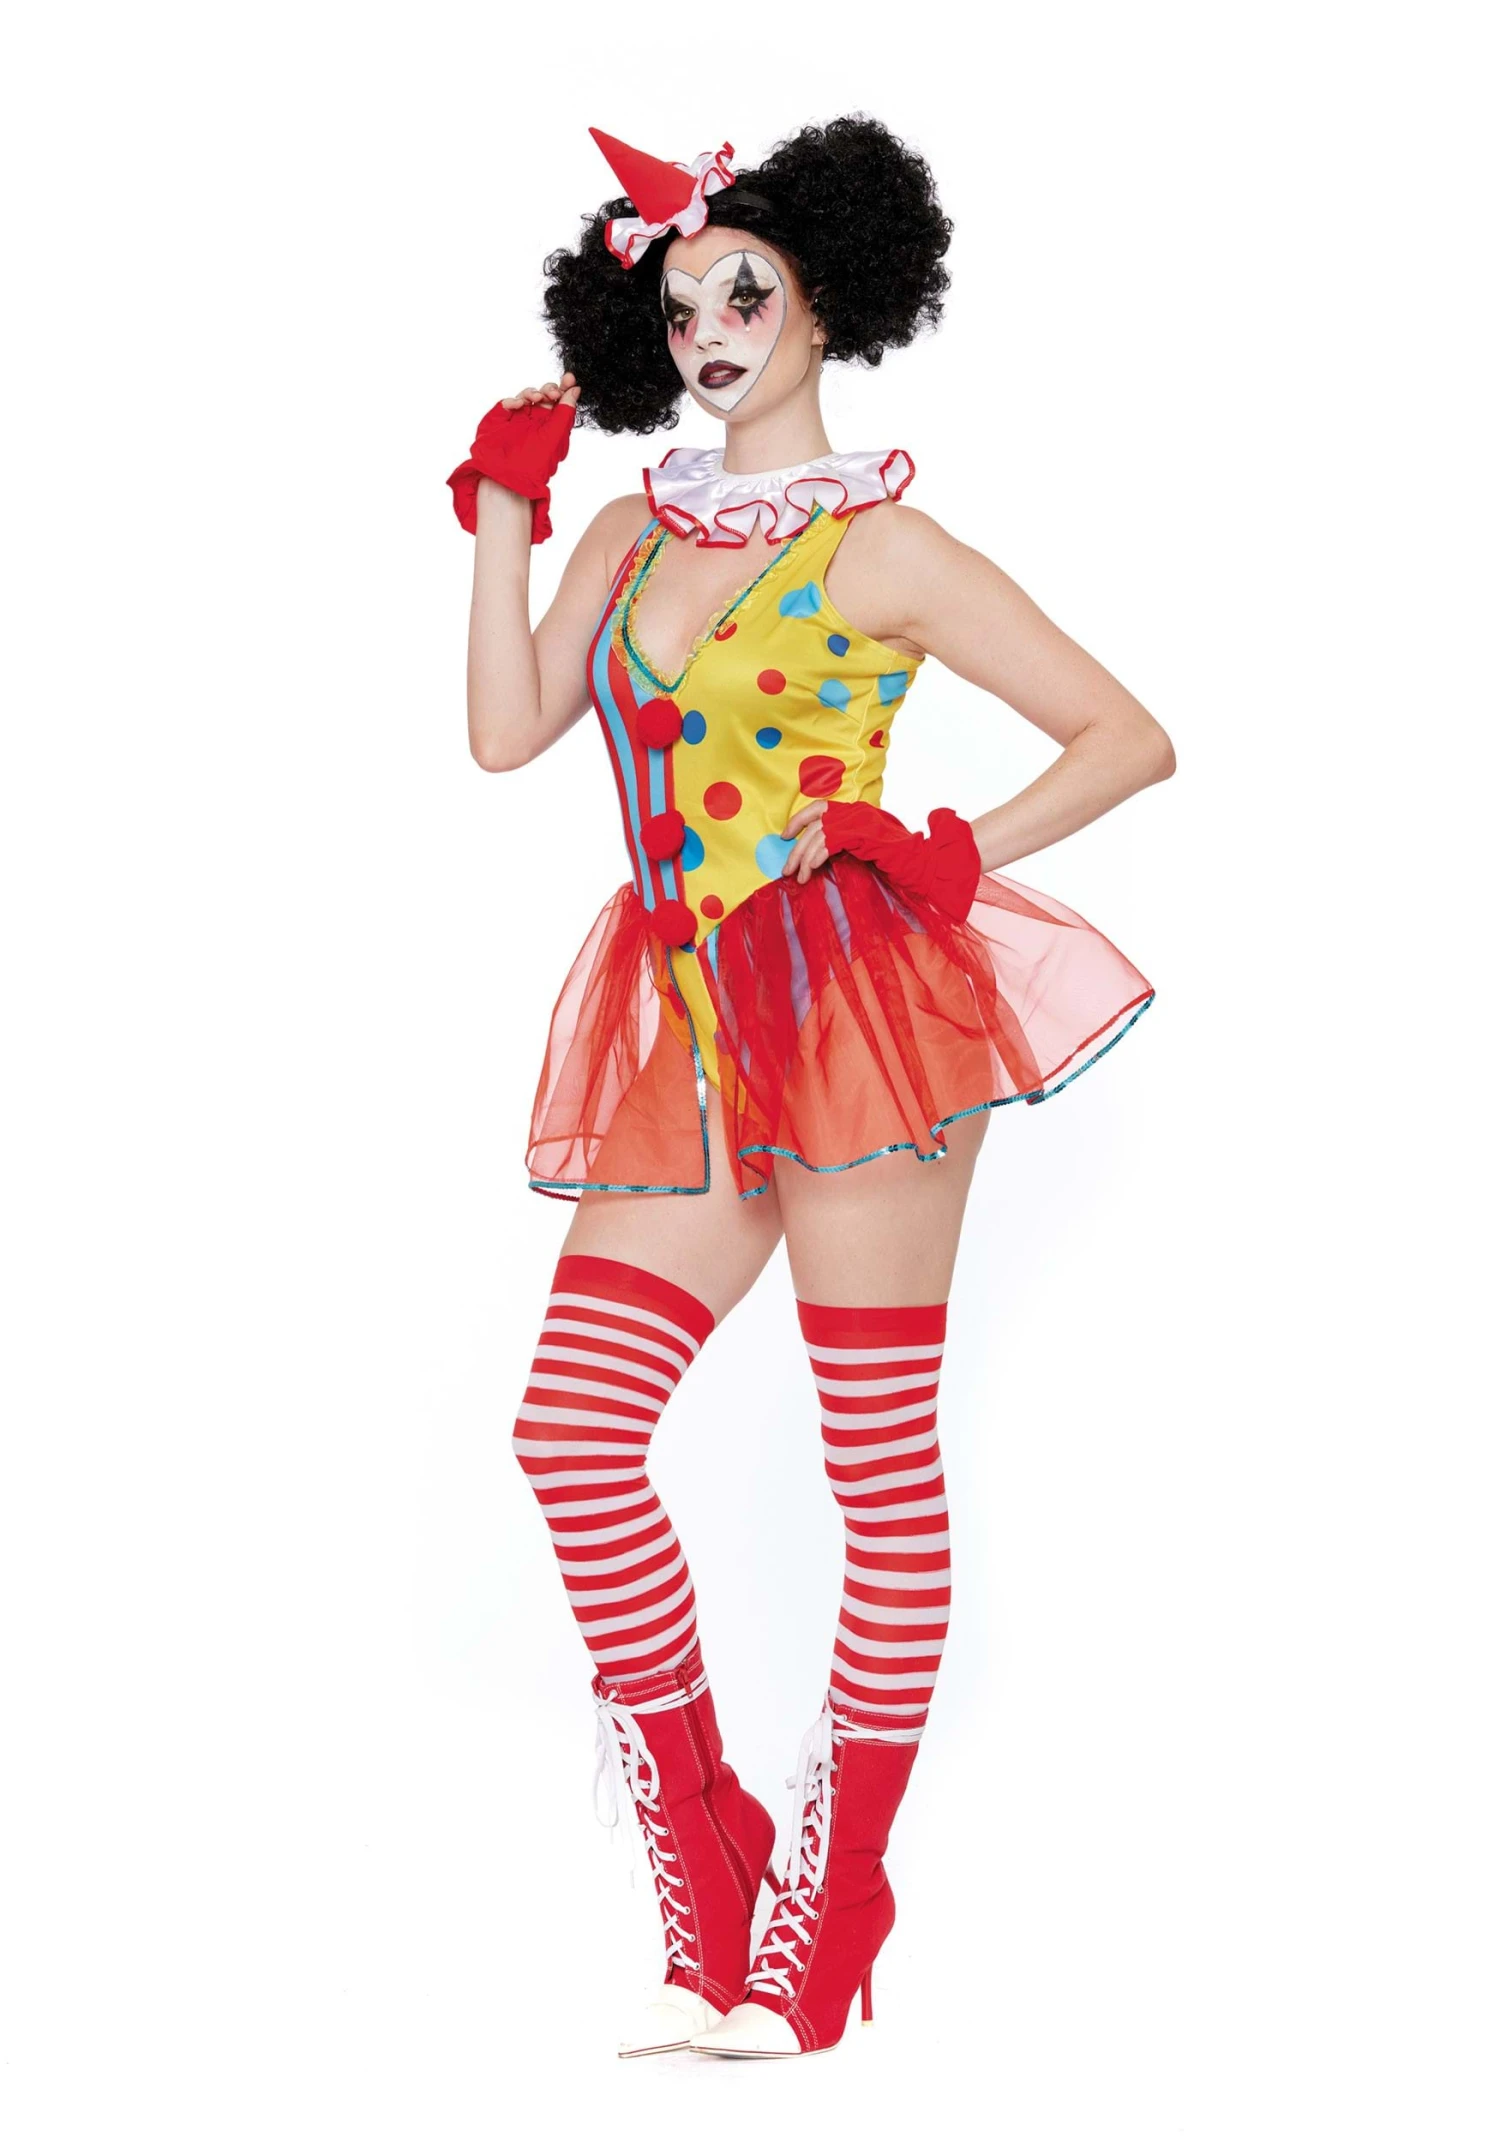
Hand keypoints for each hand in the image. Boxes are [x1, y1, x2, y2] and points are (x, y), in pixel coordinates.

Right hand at [447, 374, 580, 541]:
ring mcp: (517, 418)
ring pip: (527, 395)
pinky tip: (518, 405)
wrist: (508, 479)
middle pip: (545, 395)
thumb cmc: (534, 465)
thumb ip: (565, 413)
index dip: (565, 388)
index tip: (570, 379)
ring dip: (533, 392)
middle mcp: (535, 421)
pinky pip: (508, 402)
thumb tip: (575, 389)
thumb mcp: (555, 437)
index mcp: (551, 426)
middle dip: (550, 389)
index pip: (560, 403)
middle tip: (553, 393)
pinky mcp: (500, 418)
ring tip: (537, 399)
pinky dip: (514, 400)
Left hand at [793, 797, 982, 920]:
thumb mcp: (865, 849)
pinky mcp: (863, 834)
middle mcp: (857, 812)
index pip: (820, 807)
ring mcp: (861, 821)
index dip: (799, 819)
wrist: (924, 866)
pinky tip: (810, 872)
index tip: (785, 836)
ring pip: (819, 835)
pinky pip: (829, 843)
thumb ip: (845, 844)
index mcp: (857, 812)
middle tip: (786, 868)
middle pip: (815, 824)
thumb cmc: (898, 863)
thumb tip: (819, 852)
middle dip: (797, 848)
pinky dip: (816, 857)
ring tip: (797, 877)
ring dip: (803, 857)